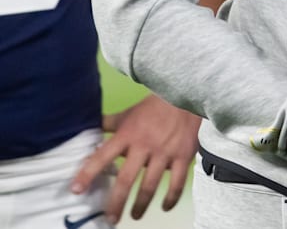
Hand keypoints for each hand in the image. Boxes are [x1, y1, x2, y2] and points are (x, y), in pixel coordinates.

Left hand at [71, 94, 200, 223]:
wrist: (185, 96)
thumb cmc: (153, 107)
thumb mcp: (128, 113)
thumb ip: (110, 124)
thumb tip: (88, 128)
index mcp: (128, 134)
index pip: (103, 155)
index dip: (89, 172)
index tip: (77, 189)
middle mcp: (144, 145)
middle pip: (126, 179)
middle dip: (116, 202)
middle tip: (110, 219)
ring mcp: (164, 153)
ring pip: (150, 186)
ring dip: (140, 205)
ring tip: (134, 215)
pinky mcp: (183, 157)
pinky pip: (177, 184)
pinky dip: (171, 199)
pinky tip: (165, 206)